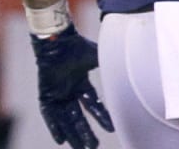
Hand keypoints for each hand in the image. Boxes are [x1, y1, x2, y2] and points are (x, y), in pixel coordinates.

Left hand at [31, 24, 113, 148]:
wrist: (58, 41)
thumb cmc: (77, 46)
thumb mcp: (97, 58)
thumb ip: (111, 65)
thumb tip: (133, 65)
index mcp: (81, 83)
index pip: (92, 104)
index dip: (101, 117)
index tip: (110, 129)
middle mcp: (69, 90)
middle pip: (78, 117)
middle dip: (85, 132)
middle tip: (93, 147)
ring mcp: (56, 92)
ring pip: (65, 119)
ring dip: (72, 133)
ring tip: (80, 148)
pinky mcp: (45, 93)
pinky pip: (49, 114)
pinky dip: (54, 126)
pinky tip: (60, 140)